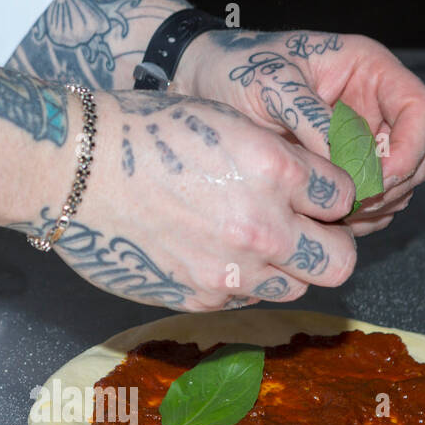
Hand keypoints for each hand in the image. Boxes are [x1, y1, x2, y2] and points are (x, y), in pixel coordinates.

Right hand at [12, 89, 356, 311]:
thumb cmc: (146, 135)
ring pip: (298, 287)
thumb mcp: (228, 126)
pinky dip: (242, 281)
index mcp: (275, 170)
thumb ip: (278, 163)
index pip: (346, 196)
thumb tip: (313, 196)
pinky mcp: (202, 298)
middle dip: (331, 245)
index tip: (317, 194)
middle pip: (341, 260)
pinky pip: (248, 299)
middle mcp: (263, 226)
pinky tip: (213, 253)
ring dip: (288, 268)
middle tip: (308, 232)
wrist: (78, 172)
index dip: (334, 195)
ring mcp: (233, 270)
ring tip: (255, 244)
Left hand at [176, 30, 424, 235]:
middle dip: (392, 186)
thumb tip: (341, 155)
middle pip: (417, 155)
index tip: (382, 177)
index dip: (411, 148)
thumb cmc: (238, 69)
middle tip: (352, 206)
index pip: (421, 111)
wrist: (207, 86)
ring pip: (396, 187)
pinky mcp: (339, 174)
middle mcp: (373, 109)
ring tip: (332, 216)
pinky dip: (354, 219)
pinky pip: (366, 205)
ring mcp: (359, 144)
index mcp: (369, 73)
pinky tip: (323, 222)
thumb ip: (309, 115)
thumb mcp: (270, 83)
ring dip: (374, 208)